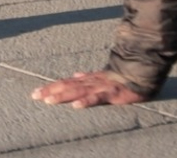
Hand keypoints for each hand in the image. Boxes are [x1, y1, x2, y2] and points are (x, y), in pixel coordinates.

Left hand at [30, 71, 146, 108]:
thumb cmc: (123, 76)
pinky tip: (76, 105)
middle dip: (50, 91)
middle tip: (34, 95)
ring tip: (49, 100)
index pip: (65, 83)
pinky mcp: (112, 93)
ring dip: (62, 95)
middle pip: (67, 86)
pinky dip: (86, 101)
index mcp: (88, 79)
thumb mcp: (103, 76)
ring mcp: (101, 87)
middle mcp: (91, 82)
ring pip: (78, 91)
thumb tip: (75, 75)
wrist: (142, 72)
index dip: (50, 87)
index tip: (35, 92)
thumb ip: (88, 77)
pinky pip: (98, 98)